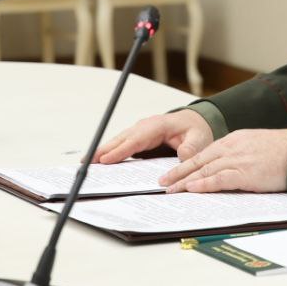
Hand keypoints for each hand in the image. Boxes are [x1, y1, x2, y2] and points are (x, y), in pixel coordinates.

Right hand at [95, 109, 213, 164]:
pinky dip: (110, 152)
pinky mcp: (138, 139)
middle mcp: (145, 126)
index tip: (106, 159)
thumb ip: (191, 148)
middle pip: (121, 139)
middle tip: (87, 162)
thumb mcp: (199, 138)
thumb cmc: (195, 129)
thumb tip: (182, 157)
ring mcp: (140, 132)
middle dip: (103, 150)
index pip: (136, 139)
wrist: (194, 122)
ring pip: (118, 141)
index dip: (120, 150)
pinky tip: (100, 162)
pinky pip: (122, 145)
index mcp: (158, 125)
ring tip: (86, 163)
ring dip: (103, 151)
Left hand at [158, 128, 286, 193]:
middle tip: (162, 182)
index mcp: (234, 140)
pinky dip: (203, 184)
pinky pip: (219, 179)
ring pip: (204, 170)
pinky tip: (191, 189)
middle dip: (178, 172)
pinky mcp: (245, 172)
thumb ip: (240, 155)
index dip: (186, 163)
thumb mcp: (256, 146)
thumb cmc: (283, 151)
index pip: (204, 153)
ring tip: (171, 190)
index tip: (174, 172)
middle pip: (198, 161)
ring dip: (185, 181)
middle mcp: (231, 148)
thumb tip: (229, 169)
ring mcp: (237, 159)